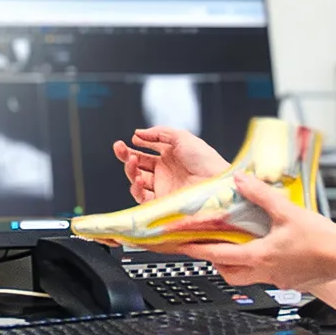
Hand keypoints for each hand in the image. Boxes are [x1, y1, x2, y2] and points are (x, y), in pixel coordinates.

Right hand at [113, 126, 227, 202]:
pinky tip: (137, 178)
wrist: (216, 183)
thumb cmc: (205, 160)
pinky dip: (135, 188)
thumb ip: (159, 132)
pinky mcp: (161, 202)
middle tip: (118, 147)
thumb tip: (138, 133)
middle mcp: (164, 172)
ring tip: (131, 160)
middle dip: (126, 155)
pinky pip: (142, 197)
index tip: (130, 140)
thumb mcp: (182, 137)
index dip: (135, 145)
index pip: (146, 151)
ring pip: (136, 179)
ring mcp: (162, 187)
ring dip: (130, 169)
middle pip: (138, 164)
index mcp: (170, 156)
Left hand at [148, 173, 335, 290]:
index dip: (197, 250)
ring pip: (249, 277)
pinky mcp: (293, 281)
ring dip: (238, 264)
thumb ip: (260, 195)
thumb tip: (240, 180)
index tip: (182, 247)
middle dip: (216, 263)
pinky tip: (269, 251)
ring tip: (237, 247)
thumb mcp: (287, 211)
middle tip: (208, 249)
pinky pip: (269, 276)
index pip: (219, 256)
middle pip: (229, 274)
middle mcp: (266, 272)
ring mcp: (279, 279)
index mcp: (260, 257)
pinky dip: (261, 264)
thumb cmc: (323, 240)